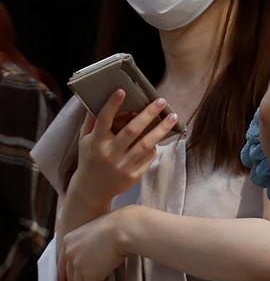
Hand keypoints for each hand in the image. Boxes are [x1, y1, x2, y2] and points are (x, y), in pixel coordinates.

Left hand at [60, 206, 137, 280]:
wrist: (122, 228)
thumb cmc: (116, 224)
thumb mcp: (95, 229)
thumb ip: (89, 243)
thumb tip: (95, 250)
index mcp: (69, 241)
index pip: (62, 264)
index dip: (63, 276)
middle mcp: (70, 253)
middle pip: (69, 275)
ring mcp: (79, 264)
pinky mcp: (90, 274)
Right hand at [67, 89, 179, 208]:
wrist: (91, 191)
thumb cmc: (89, 158)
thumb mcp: (84, 140)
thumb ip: (91, 121)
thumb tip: (96, 97)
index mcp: (95, 142)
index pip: (103, 120)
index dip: (112, 105)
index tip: (122, 90)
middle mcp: (109, 153)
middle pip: (132, 131)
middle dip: (148, 114)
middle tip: (161, 100)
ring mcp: (122, 166)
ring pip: (146, 144)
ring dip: (161, 129)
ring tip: (173, 116)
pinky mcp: (133, 175)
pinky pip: (148, 157)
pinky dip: (155, 146)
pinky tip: (161, 136)